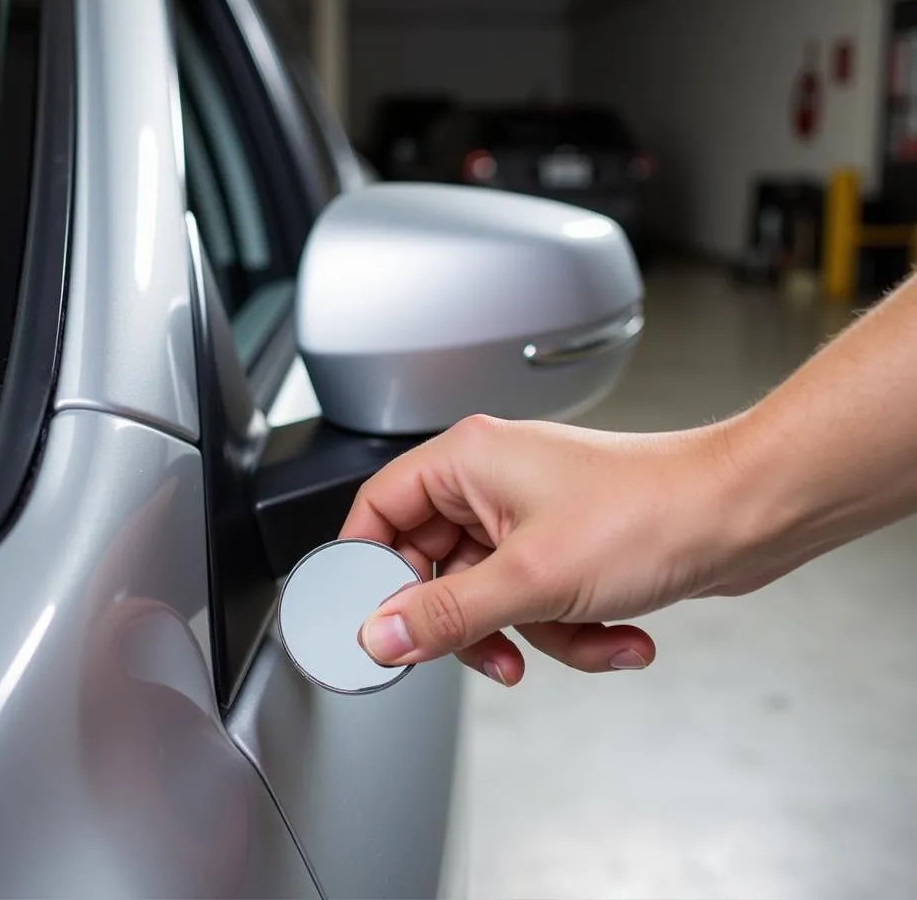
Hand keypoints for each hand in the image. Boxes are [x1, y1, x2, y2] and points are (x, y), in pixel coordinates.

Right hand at [341, 414, 769, 685]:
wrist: (743, 515)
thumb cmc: (653, 511)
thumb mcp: (531, 578)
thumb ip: (446, 613)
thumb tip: (382, 635)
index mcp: (468, 461)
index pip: (379, 509)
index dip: (368, 569)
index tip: (374, 623)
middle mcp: (492, 482)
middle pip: (432, 565)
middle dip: (469, 620)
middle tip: (485, 649)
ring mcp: (529, 514)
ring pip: (487, 594)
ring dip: (532, 633)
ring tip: (577, 636)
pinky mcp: (562, 545)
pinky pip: (533, 601)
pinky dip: (569, 629)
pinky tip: (617, 637)